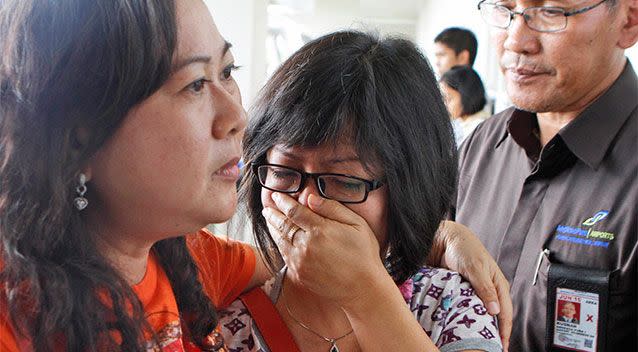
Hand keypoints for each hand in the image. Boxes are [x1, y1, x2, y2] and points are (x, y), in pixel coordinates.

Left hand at [261, 192, 388, 307]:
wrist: (362, 289)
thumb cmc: (363, 255)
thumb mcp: (356, 224)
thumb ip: (332, 208)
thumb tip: (311, 197)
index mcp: (320, 230)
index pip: (294, 211)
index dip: (283, 201)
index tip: (277, 195)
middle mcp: (306, 245)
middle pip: (282, 224)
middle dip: (273, 213)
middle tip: (269, 205)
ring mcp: (300, 261)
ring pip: (280, 239)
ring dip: (272, 227)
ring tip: (269, 218)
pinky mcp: (299, 273)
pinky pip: (284, 254)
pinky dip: (278, 242)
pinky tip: (279, 237)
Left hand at [428, 220, 511, 351]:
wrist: (443, 239)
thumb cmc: (463, 248)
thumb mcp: (475, 268)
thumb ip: (485, 288)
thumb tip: (495, 311)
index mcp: (497, 284)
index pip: (505, 313)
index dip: (505, 331)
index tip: (502, 346)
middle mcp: (488, 290)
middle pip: (494, 316)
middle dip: (494, 332)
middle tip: (489, 347)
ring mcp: (475, 291)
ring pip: (480, 314)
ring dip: (479, 326)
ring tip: (477, 342)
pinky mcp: (462, 291)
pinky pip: (465, 308)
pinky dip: (466, 318)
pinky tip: (462, 326)